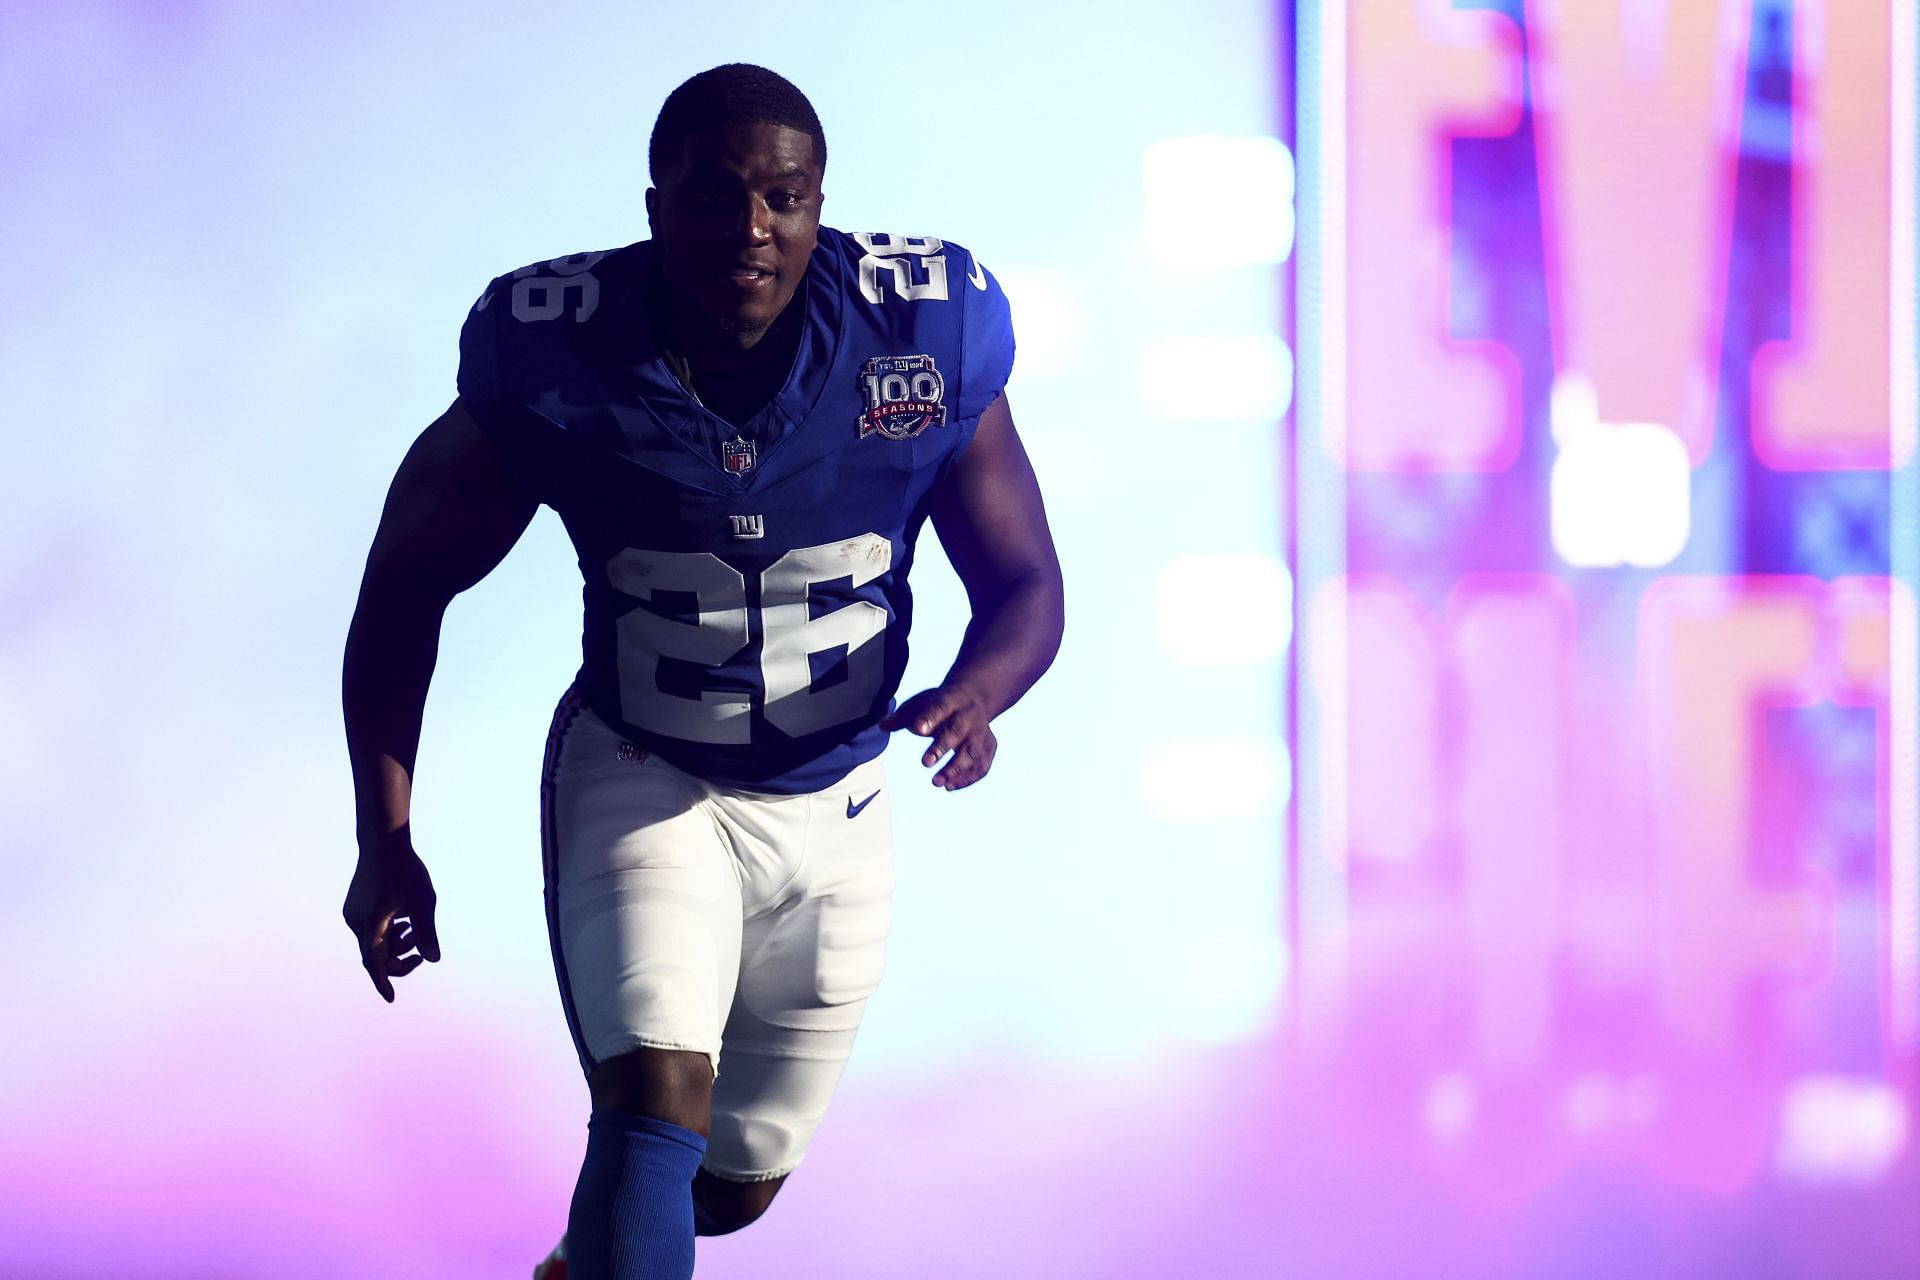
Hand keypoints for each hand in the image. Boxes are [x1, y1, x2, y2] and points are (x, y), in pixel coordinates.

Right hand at [342, 828, 440, 1002]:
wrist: (382, 842)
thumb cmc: (406, 871)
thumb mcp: (423, 902)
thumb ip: (426, 932)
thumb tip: (433, 958)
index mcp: (371, 925)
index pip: (375, 963)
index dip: (384, 982)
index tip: (391, 998)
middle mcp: (356, 922)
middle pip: (375, 955)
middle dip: (398, 958)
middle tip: (421, 952)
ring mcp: (352, 914)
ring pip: (372, 941)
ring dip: (394, 943)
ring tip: (413, 928)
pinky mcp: (354, 906)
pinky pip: (369, 929)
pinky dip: (386, 932)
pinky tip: (402, 918)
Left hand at [880, 685, 997, 789]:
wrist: (975, 696)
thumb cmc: (941, 704)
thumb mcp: (921, 702)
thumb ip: (901, 716)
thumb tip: (881, 725)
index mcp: (950, 700)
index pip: (940, 707)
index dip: (930, 718)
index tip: (918, 729)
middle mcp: (969, 716)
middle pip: (957, 731)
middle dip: (943, 747)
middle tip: (925, 762)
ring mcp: (981, 732)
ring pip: (973, 752)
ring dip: (956, 769)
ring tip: (936, 782)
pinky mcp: (988, 746)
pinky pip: (982, 765)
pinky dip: (968, 778)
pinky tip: (950, 786)